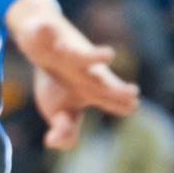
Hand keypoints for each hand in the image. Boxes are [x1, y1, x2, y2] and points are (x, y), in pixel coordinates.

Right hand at [4, 0, 139, 151]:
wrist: (41, 44)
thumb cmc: (57, 83)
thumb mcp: (60, 111)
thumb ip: (64, 131)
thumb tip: (53, 143)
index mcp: (89, 88)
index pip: (108, 99)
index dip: (118, 104)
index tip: (132, 106)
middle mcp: (83, 70)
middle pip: (101, 80)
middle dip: (115, 89)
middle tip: (132, 93)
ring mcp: (64, 51)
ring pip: (79, 54)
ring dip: (93, 56)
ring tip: (109, 55)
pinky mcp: (44, 35)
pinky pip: (43, 32)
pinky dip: (44, 31)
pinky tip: (45, 29)